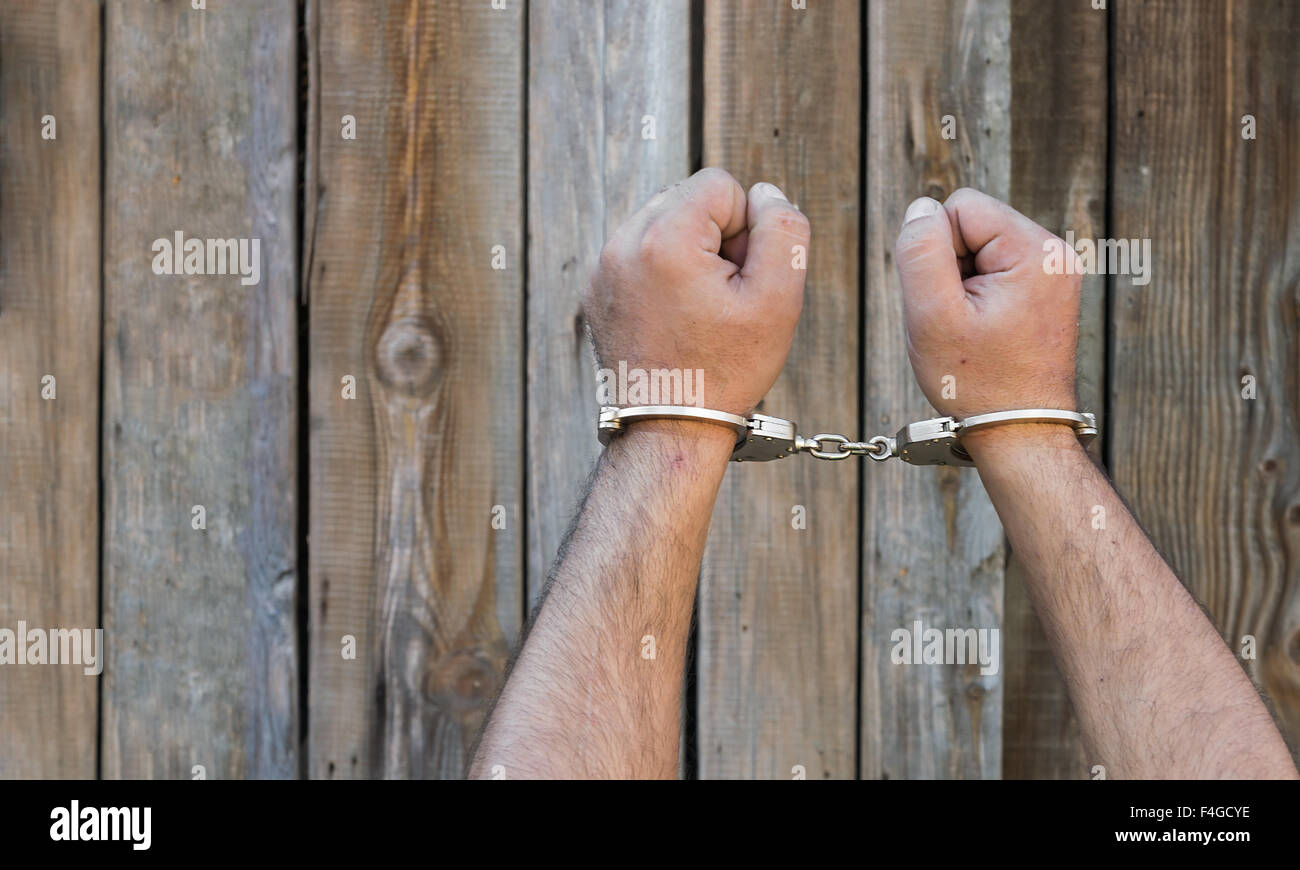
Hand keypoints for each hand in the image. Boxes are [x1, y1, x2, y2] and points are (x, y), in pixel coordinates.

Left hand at [584, 167, 809, 418]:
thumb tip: (764, 194)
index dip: (746, 228)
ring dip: (689, 254)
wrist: (666, 430)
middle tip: (722, 298)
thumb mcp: (778, 299)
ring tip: (698, 310)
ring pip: (663, 225)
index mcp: (665, 238)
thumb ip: (783, 230)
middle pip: (688, 199)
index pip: (720, 184)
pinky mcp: (597, 290)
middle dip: (715, 238)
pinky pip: (639, 254)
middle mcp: (623, 243)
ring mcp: (604, 268)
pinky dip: (662, 274)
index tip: (740, 278)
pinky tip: (674, 318)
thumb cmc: (725, 370)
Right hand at [893, 188, 1079, 424]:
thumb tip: (921, 208)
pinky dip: (978, 297)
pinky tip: (983, 331)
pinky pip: (996, 271)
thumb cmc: (975, 382)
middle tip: (958, 320)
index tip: (949, 301)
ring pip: (981, 249)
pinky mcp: (1049, 291)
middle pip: (972, 224)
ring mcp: (1056, 272)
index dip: (935, 251)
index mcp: (1035, 250)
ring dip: (962, 284)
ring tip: (971, 329)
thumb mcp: (932, 315)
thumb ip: (921, 250)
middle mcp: (1055, 253)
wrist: (1021, 433)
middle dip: (951, 267)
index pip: (960, 206)